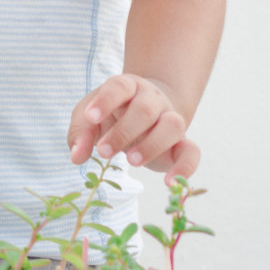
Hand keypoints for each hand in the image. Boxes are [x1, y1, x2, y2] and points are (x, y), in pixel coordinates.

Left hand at [66, 74, 199, 185]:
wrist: (145, 115)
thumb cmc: (111, 115)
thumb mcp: (89, 118)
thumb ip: (80, 133)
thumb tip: (77, 156)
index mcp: (127, 87)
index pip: (119, 86)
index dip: (105, 100)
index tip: (91, 117)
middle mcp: (152, 99)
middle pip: (145, 109)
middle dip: (123, 132)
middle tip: (104, 152)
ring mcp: (170, 118)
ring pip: (173, 124)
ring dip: (152, 144)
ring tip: (131, 161)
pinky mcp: (182, 143)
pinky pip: (192, 151)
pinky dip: (185, 167)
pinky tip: (170, 183)